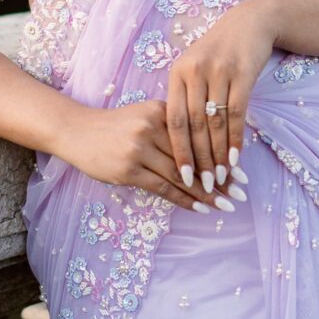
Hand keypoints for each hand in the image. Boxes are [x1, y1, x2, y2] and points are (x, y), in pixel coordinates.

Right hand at [54, 99, 228, 215]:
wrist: (77, 131)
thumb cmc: (114, 127)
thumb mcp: (143, 117)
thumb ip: (169, 129)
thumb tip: (204, 154)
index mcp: (160, 110)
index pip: (196, 136)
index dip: (219, 156)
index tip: (240, 172)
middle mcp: (151, 126)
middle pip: (192, 156)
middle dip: (220, 177)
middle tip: (241, 192)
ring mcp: (139, 148)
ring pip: (181, 175)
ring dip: (206, 193)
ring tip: (226, 205)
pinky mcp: (129, 169)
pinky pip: (163, 187)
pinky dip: (185, 200)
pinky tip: (201, 208)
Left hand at [165, 0, 276, 197]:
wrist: (249, 23)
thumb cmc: (217, 51)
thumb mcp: (194, 67)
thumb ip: (185, 97)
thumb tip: (179, 141)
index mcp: (177, 72)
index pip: (174, 119)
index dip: (178, 150)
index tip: (182, 176)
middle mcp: (195, 71)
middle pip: (194, 125)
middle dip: (199, 159)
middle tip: (204, 185)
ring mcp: (219, 72)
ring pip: (216, 123)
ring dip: (219, 154)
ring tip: (221, 178)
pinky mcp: (242, 73)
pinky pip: (237, 114)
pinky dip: (236, 139)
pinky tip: (237, 159)